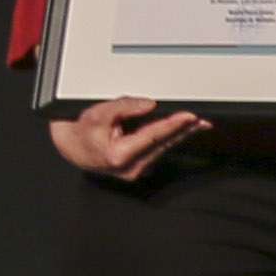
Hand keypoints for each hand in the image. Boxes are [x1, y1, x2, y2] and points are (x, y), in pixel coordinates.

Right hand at [49, 98, 206, 181]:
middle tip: (202, 120)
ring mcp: (136, 170)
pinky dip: (169, 140)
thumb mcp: (99, 114)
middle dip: (184, 130)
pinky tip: (180, 131)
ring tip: (197, 123)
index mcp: (119, 156)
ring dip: (180, 135)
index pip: (153, 137)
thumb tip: (149, 105)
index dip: (173, 125)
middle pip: (163, 144)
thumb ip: (125, 107)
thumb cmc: (82, 132)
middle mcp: (130, 167)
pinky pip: (159, 152)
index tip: (189, 117)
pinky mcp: (139, 168)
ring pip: (163, 149)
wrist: (72, 147)